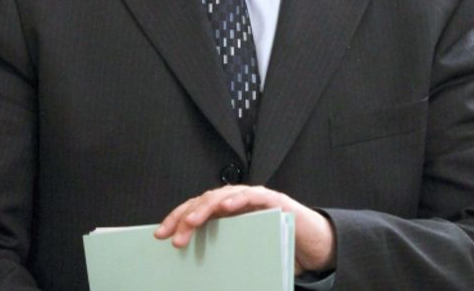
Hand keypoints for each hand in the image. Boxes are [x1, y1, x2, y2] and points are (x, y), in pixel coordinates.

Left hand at [154, 185, 335, 274]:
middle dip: (185, 218)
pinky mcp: (273, 200)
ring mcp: (253, 199)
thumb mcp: (243, 255)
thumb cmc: (276, 247)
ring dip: (205, 208)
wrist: (312, 245)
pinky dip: (237, 199)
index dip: (176, 221)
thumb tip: (196, 277)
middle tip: (172, 237)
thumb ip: (223, 257)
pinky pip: (252, 196)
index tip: (160, 235)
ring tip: (192, 222)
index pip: (195, 213)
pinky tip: (225, 206)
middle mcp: (235, 203)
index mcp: (225, 215)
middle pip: (203, 203)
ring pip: (221, 197)